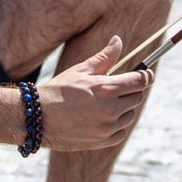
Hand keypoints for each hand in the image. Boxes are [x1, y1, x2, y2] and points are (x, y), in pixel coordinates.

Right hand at [36, 36, 152, 150]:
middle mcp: (110, 109)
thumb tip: (118, 40)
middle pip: (136, 97)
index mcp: (106, 88)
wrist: (36, 119)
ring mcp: (107, 128)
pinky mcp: (102, 141)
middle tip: (114, 88)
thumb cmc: (58, 90)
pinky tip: (100, 119)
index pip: (140, 81)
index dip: (145, 76)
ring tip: (102, 104)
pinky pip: (121, 132)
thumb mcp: (80, 70)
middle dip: (130, 91)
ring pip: (129, 115)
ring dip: (123, 108)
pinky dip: (116, 125)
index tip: (145, 74)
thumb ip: (104, 57)